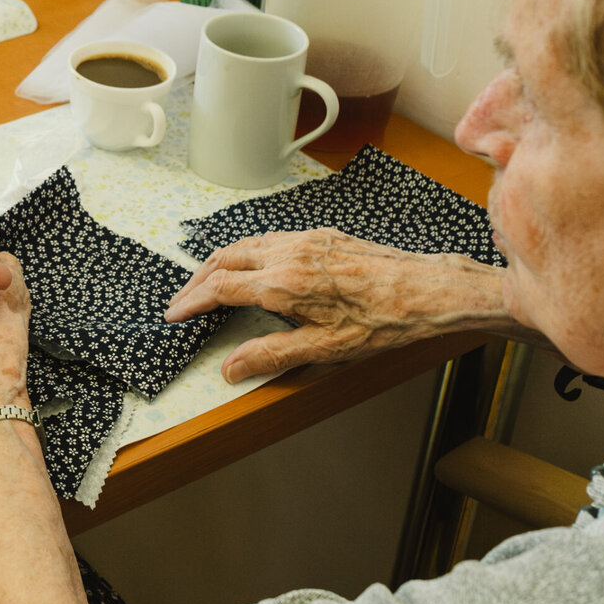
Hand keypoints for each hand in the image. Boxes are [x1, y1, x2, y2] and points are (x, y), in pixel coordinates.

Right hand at [165, 227, 510, 382]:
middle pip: (223, 259)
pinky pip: (267, 238)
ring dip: (218, 263)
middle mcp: (288, 254)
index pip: (220, 288)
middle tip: (182, 300)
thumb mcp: (327, 349)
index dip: (191, 301)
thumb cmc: (384, 322)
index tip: (174, 314)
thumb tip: (231, 368)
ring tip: (206, 282)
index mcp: (284, 284)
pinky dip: (244, 252)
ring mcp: (304, 240)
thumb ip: (272, 355)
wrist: (428, 289)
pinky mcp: (321, 236)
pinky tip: (249, 266)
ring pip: (244, 244)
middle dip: (196, 280)